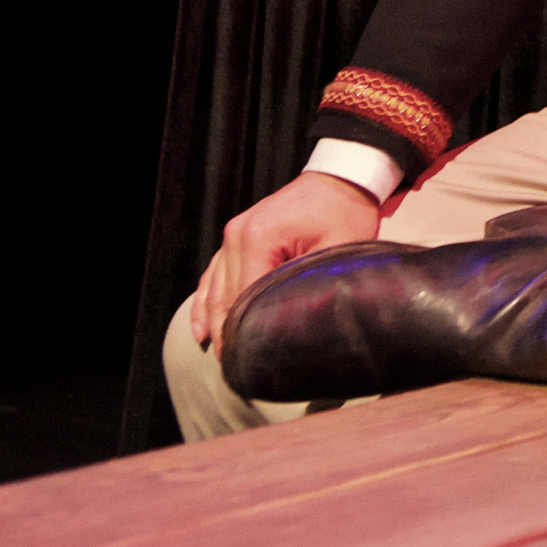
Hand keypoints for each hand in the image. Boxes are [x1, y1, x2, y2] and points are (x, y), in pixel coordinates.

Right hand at [189, 171, 382, 345]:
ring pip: (214, 288)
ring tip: (220, 357)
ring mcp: (233, 235)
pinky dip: (206, 301)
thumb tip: (298, 320)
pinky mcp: (235, 236)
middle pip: (224, 297)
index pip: (243, 297)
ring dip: (214, 322)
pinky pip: (213, 273)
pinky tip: (202, 329)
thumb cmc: (344, 211)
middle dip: (227, 334)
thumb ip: (311, 282)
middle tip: (235, 369)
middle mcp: (237, 236)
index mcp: (260, 238)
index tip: (246, 362)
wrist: (340, 177)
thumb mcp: (336, 248)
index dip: (243, 332)